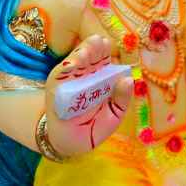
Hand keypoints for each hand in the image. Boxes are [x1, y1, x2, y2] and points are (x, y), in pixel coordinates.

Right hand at [45, 35, 132, 157]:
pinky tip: (74, 63)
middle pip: (91, 57)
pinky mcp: (56, 87)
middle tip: (100, 42)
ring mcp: (70, 80)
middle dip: (95, 48)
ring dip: (81, 53)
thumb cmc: (93, 128)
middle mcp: (85, 75)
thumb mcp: (113, 115)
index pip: (104, 61)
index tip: (107, 44)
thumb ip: (122, 99)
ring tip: (88, 49)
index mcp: (101, 78)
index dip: (106, 52)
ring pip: (75, 61)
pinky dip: (67, 68)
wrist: (69, 144)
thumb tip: (129, 80)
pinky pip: (61, 75)